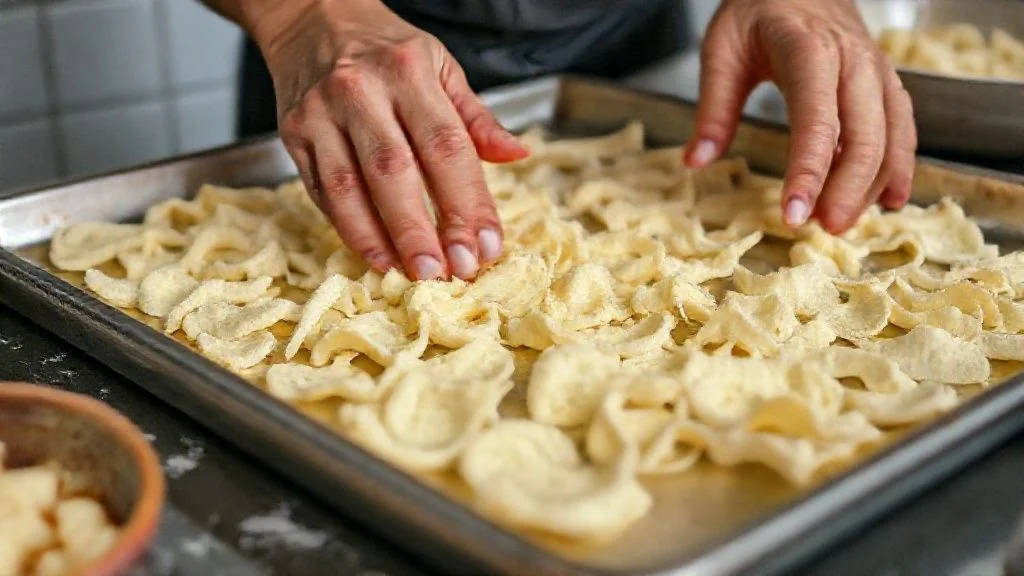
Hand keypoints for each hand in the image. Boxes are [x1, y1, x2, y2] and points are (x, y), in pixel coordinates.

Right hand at [244, 0, 527, 279]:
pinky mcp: (293, 135)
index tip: (486, 247)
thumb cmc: (386, 49)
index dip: (467, 202)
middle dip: (421, 229)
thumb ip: (476, 118)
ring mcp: (320, 114)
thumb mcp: (440, 66)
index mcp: (409, 71)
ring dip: (380, 237)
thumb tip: (518, 155)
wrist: (311, 18)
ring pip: (349, 188)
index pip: (446, 146)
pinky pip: (321, 191)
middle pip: (394, 171)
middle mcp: (361, 91)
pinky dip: (348, 228)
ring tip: (408, 272)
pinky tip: (374, 254)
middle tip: (446, 272)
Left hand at [684, 0, 916, 232]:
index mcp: (809, 51)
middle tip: (821, 229)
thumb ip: (712, 108)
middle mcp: (853, 61)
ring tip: (842, 223)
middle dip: (846, 189)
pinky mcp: (885, 82)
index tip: (793, 214)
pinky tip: (889, 199)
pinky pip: (903, 127)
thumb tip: (696, 162)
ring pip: (890, 135)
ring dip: (872, 185)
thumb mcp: (722, 49)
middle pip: (865, 134)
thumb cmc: (759, 11)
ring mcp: (876, 71)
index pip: (817, 119)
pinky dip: (899, 166)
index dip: (808, 171)